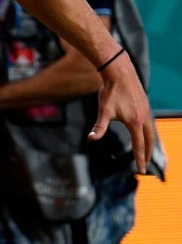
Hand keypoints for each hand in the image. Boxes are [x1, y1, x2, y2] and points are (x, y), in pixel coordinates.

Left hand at [90, 50, 153, 172]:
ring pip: (151, 132)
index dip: (139, 159)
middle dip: (147, 154)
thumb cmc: (110, 92)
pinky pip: (149, 123)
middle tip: (144, 165)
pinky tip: (143, 133)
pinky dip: (148, 132)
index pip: (139, 145)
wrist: (120, 73)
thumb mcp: (103, 111)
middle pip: (149, 141)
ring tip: (145, 151)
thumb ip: (99, 127)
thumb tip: (91, 138)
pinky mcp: (145, 105)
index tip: (141, 170)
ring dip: (149, 143)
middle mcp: (144, 118)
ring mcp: (146, 111)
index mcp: (135, 122)